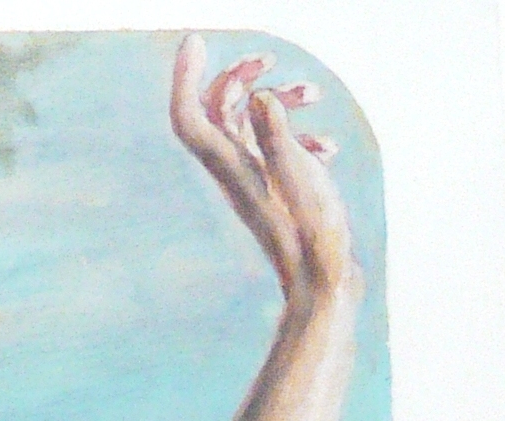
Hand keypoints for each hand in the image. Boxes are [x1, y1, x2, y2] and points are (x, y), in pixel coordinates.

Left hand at [171, 34, 359, 311]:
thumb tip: (261, 98)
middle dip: (238, 76)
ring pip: (250, 126)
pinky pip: (275, 148)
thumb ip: (277, 137)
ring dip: (276, 99)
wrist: (324, 287)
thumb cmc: (314, 237)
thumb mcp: (299, 178)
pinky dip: (296, 133)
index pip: (191, 116)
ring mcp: (255, 181)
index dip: (186, 77)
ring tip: (313, 95)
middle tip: (268, 57)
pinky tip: (328, 148)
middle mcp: (235, 172)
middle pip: (216, 113)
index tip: (195, 40)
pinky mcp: (276, 190)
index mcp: (232, 167)